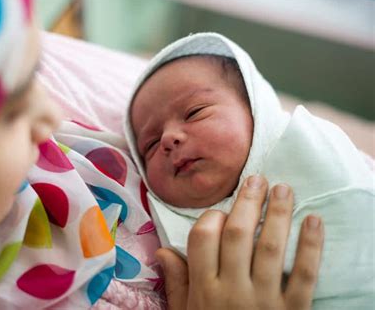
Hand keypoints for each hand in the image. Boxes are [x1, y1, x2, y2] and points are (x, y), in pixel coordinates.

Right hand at [156, 175, 323, 309]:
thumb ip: (176, 283)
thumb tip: (163, 251)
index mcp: (203, 288)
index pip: (203, 239)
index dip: (213, 216)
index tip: (222, 209)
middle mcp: (232, 290)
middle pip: (238, 235)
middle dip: (248, 202)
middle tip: (257, 179)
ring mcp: (264, 300)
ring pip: (270, 248)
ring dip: (278, 214)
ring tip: (284, 189)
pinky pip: (304, 275)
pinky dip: (311, 246)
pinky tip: (314, 221)